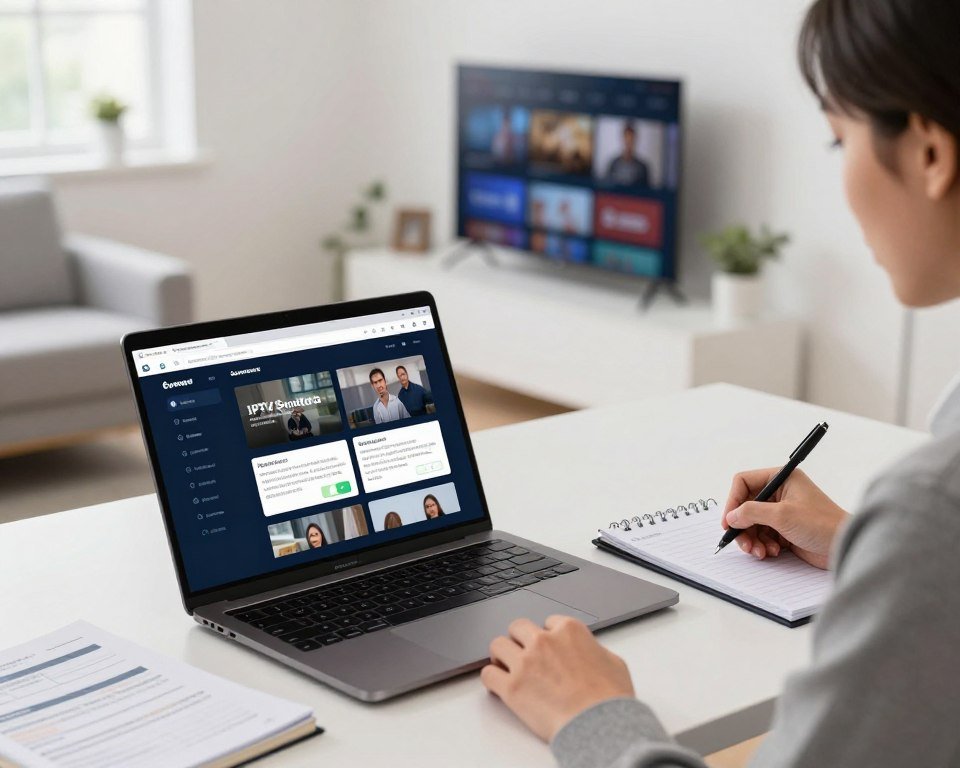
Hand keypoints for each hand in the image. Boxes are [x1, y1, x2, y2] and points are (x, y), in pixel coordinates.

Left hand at [480, 616, 633, 742]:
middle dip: (519, 639)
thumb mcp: (613, 662)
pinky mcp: (511, 687)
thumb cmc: (610, 699)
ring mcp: (525, 663)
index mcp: (569, 630)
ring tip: (505, 667)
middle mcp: (544, 641)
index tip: (547, 646)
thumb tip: (589, 653)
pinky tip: (498, 685)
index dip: (548, 635)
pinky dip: (491, 679)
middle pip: (518, 627)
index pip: (548, 622)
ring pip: (497, 645)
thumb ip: (594, 650)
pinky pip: (488, 674)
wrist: (600, 725)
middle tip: (522, 653)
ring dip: (501, 655)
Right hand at [723, 468, 848, 568]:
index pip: (744, 482)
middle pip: (746, 506)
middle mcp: (780, 492)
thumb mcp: (782, 515)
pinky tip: (771, 552)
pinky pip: (762, 535)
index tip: (729, 520)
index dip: (733, 500)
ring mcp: (782, 511)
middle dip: (743, 526)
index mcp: (782, 478)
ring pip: (752, 523)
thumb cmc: (823, 524)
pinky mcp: (784, 529)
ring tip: (760, 551)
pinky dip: (762, 545)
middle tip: (743, 542)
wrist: (845, 547)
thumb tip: (731, 516)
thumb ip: (752, 512)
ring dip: (752, 539)